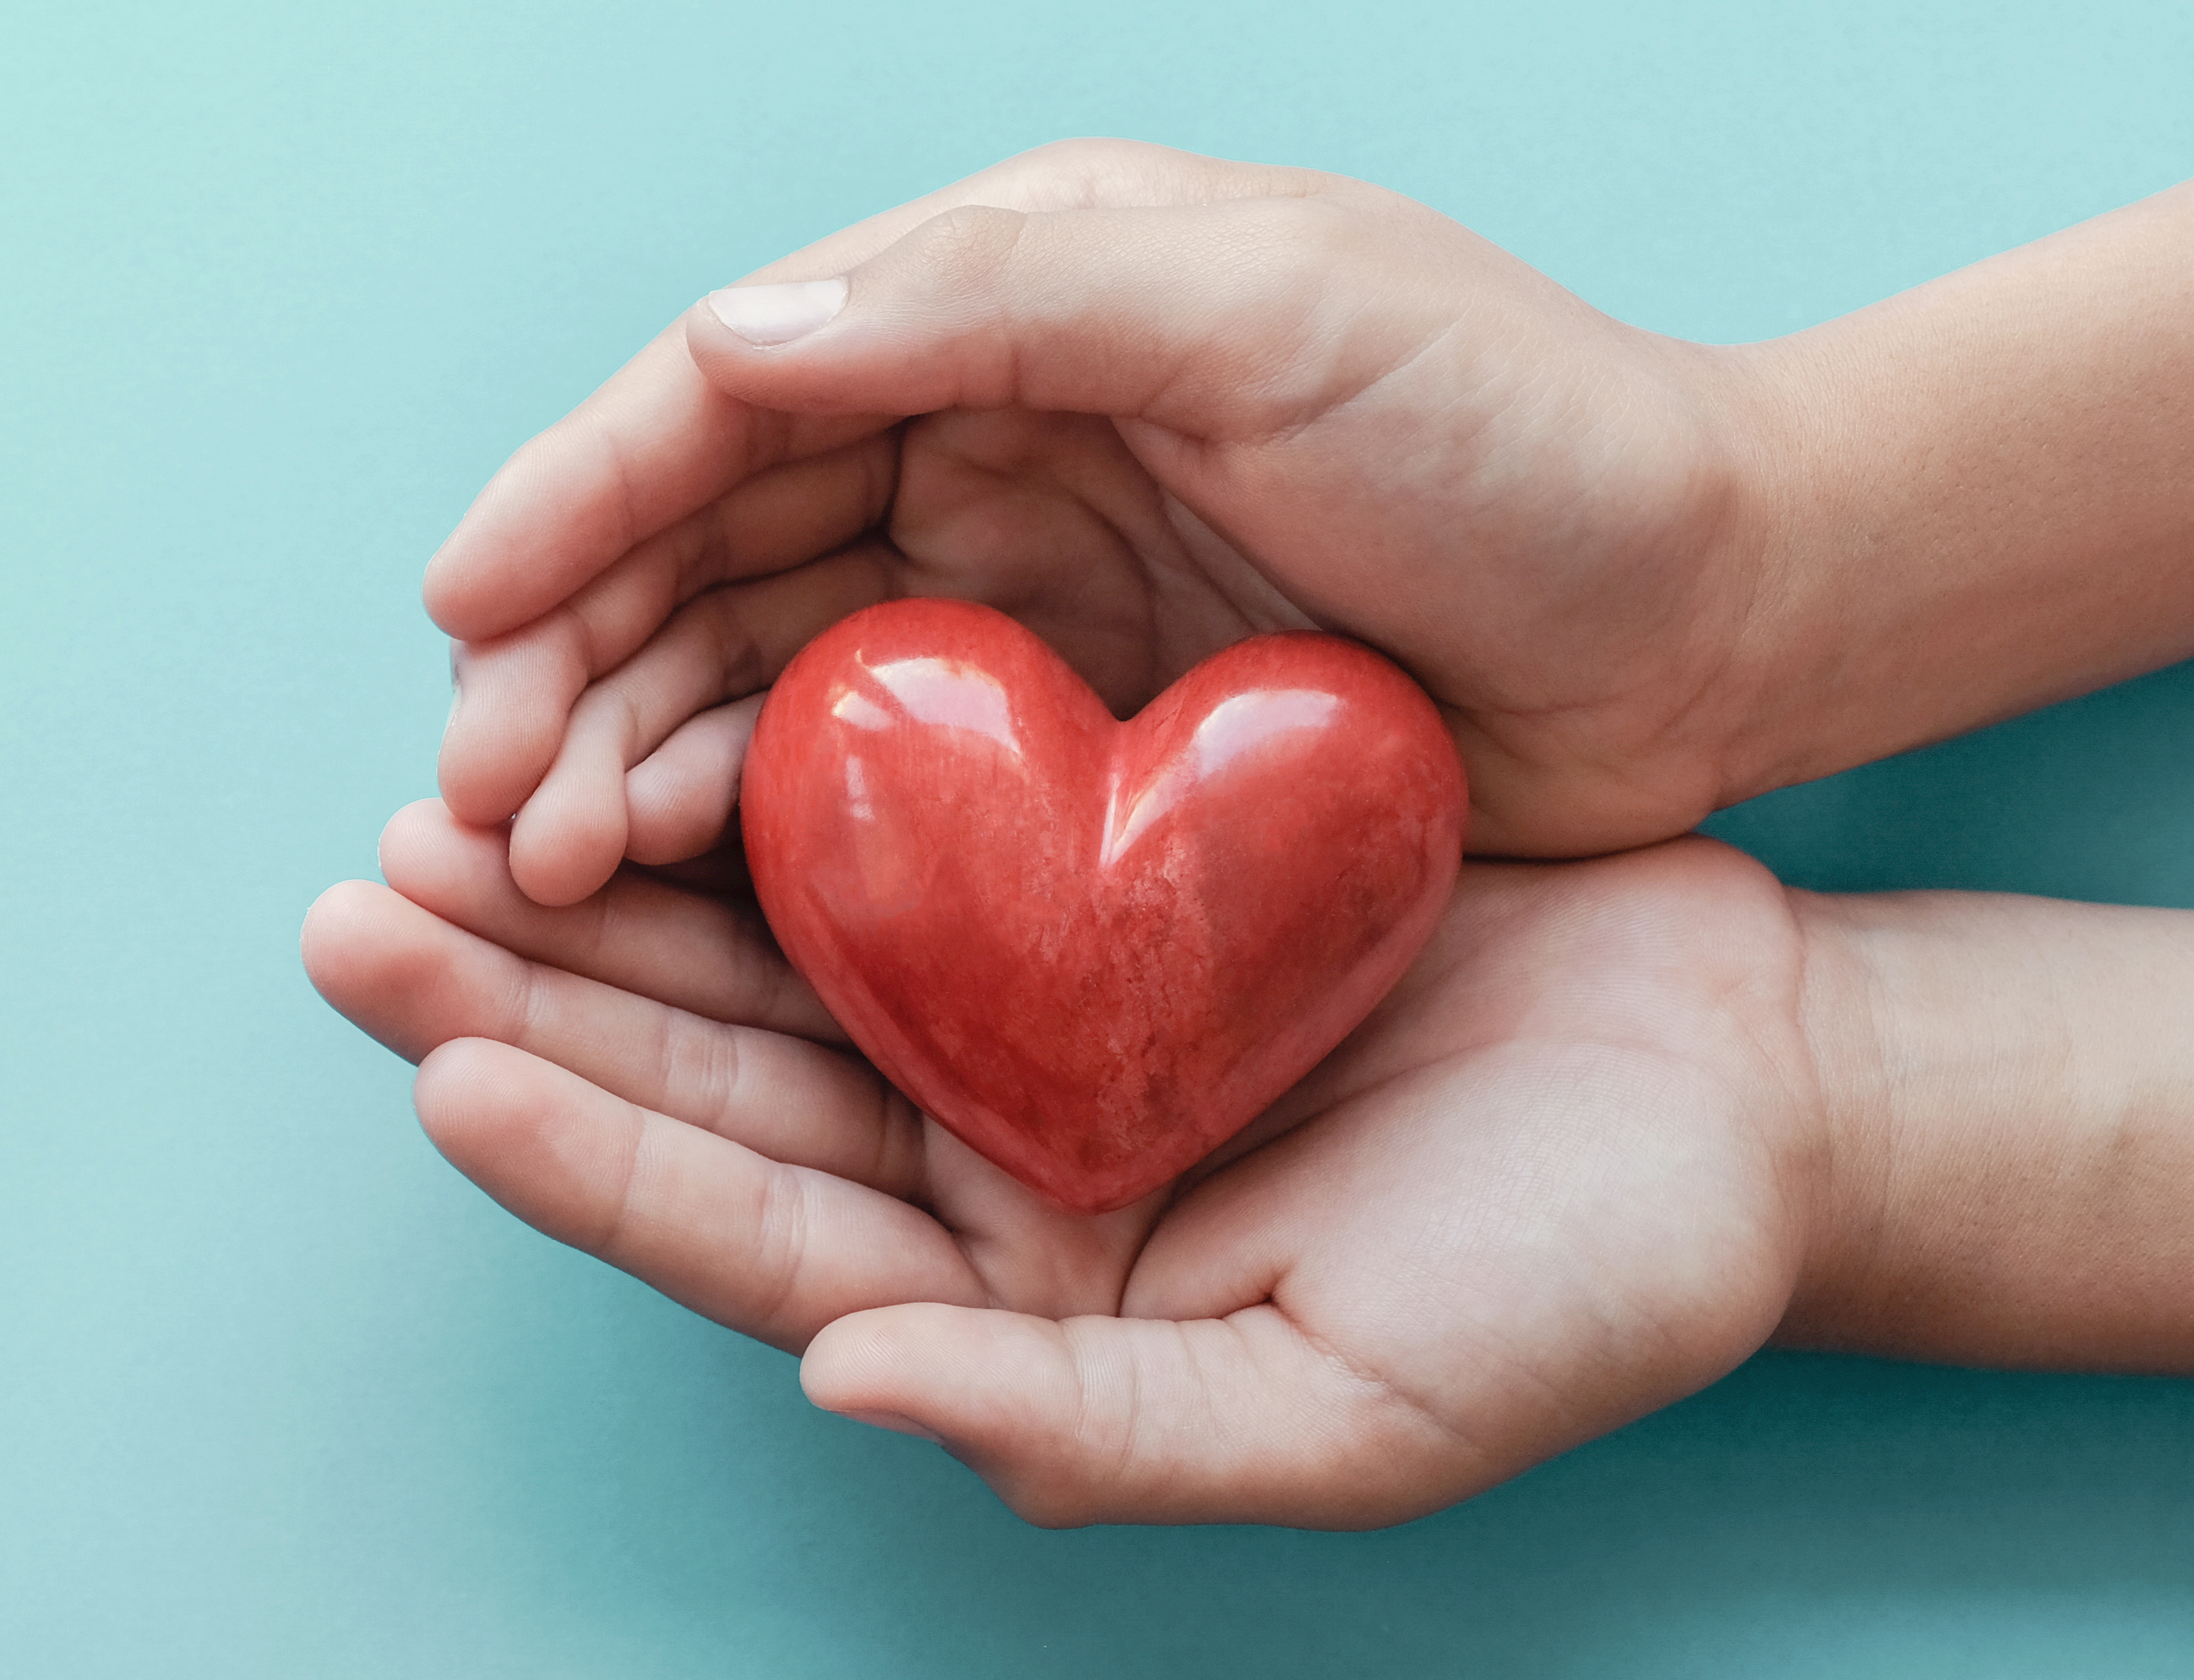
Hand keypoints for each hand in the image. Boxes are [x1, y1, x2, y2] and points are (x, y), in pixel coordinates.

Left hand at [300, 802, 1839, 1526]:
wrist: (1751, 1089)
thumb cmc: (1588, 1280)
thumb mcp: (1350, 1406)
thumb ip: (1094, 1425)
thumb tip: (848, 1382)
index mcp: (1012, 1310)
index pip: (751, 1240)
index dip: (592, 1160)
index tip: (443, 1066)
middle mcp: (979, 1175)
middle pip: (702, 1085)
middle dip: (517, 999)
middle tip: (355, 906)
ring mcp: (1023, 1026)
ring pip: (756, 953)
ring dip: (590, 887)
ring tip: (427, 812)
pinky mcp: (1084, 890)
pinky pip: (885, 835)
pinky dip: (759, 779)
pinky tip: (644, 717)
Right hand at [429, 140, 1798, 903]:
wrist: (1732, 616)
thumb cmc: (1534, 434)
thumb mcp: (1279, 309)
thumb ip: (1005, 300)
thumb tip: (728, 340)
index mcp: (1013, 294)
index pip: (733, 388)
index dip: (578, 493)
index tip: (461, 608)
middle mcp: (982, 431)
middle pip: (704, 545)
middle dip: (565, 664)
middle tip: (473, 802)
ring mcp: (1015, 593)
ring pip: (751, 673)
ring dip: (623, 761)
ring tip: (538, 870)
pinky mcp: (1062, 741)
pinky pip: (855, 784)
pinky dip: (744, 834)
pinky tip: (668, 893)